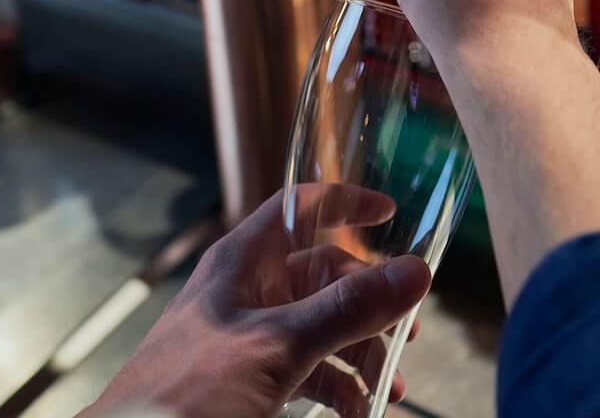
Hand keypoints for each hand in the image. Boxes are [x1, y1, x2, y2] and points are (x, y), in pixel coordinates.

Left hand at [83, 185, 430, 417]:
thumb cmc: (187, 394)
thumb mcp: (277, 348)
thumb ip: (346, 311)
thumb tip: (412, 272)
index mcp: (242, 262)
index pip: (298, 208)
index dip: (343, 202)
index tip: (390, 213)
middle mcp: (247, 292)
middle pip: (323, 277)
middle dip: (369, 304)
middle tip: (406, 334)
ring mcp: (248, 337)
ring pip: (321, 328)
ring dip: (360, 353)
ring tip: (389, 386)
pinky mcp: (249, 379)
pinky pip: (307, 369)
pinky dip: (338, 387)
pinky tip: (356, 410)